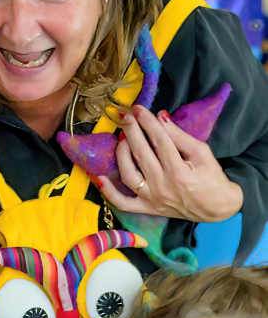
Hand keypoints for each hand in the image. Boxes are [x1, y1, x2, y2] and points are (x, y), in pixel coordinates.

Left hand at [98, 106, 242, 221]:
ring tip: (122, 139)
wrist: (217, 208)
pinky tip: (99, 177)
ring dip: (122, 155)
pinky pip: (123, 203)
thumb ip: (179, 136)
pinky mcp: (147, 209)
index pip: (159, 141)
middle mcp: (163, 186)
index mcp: (180, 172)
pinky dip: (109, 192)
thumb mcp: (202, 153)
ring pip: (129, 175)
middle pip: (141, 154)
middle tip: (125, 116)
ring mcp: (153, 199)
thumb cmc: (211, 177)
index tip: (138, 109)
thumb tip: (160, 117)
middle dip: (131, 132)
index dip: (147, 123)